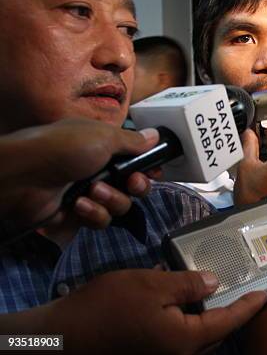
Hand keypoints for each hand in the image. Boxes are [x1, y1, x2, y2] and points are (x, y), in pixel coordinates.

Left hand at [1, 118, 158, 228]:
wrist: (22, 177)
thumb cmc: (62, 149)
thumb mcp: (103, 137)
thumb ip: (133, 141)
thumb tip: (155, 135)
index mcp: (104, 145)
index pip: (136, 159)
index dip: (148, 168)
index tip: (154, 172)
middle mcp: (98, 168)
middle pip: (134, 185)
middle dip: (136, 186)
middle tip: (131, 183)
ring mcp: (88, 192)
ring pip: (120, 205)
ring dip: (112, 200)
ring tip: (93, 191)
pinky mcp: (77, 214)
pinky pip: (100, 219)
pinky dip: (93, 213)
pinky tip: (78, 205)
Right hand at [41, 269, 266, 354]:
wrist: (61, 336)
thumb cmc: (108, 307)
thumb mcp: (152, 286)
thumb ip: (188, 284)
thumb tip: (214, 285)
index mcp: (186, 340)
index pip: (227, 321)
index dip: (248, 305)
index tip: (266, 293)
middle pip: (215, 333)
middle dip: (231, 313)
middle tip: (243, 291)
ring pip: (196, 337)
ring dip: (208, 317)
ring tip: (215, 292)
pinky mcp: (148, 354)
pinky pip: (178, 337)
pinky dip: (187, 320)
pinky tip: (181, 299)